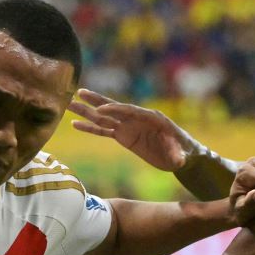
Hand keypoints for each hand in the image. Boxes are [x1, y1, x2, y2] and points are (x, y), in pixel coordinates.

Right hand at [68, 89, 195, 172]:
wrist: (182, 156)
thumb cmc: (185, 153)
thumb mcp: (183, 155)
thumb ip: (178, 156)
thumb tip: (179, 161)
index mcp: (151, 117)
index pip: (130, 111)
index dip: (115, 110)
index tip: (100, 110)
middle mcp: (137, 119)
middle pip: (113, 108)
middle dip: (96, 101)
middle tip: (78, 93)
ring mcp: (128, 127)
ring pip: (104, 118)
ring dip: (87, 112)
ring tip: (69, 105)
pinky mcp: (124, 136)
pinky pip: (104, 131)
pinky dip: (90, 128)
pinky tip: (75, 124)